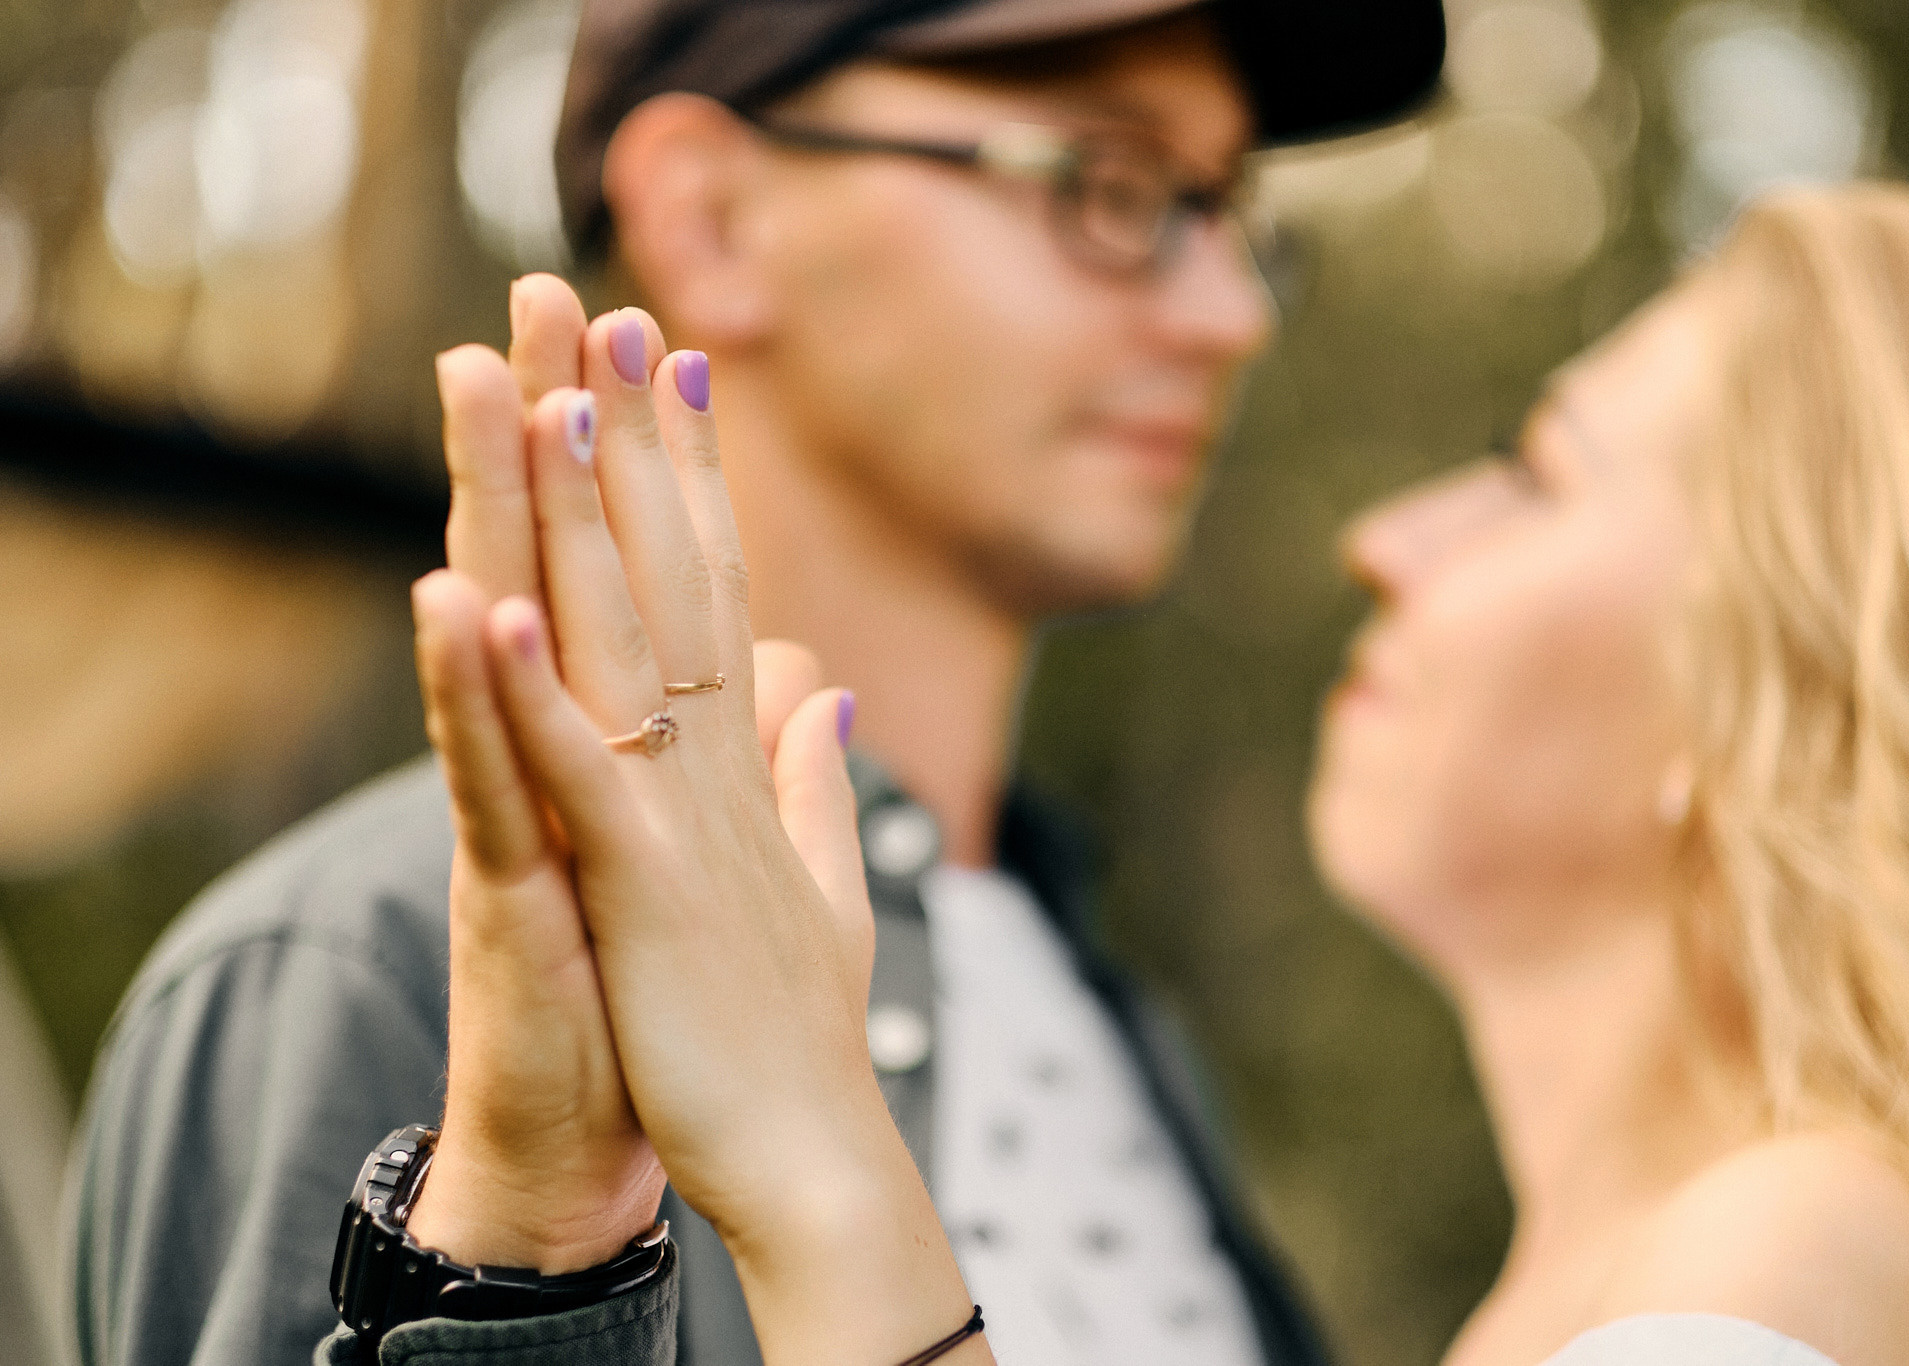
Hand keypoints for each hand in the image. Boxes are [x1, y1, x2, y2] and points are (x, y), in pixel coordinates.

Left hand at [413, 301, 986, 1362]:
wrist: (819, 1155)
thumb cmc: (801, 1032)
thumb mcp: (816, 879)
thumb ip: (812, 775)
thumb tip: (819, 682)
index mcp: (742, 764)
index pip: (716, 586)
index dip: (692, 474)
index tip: (672, 368)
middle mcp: (718, 764)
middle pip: (674, 576)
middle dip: (638, 442)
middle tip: (610, 311)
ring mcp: (683, 816)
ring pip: (627, 641)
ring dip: (586, 515)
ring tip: (551, 394)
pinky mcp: (642, 885)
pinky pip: (583, 770)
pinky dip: (534, 686)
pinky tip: (492, 596)